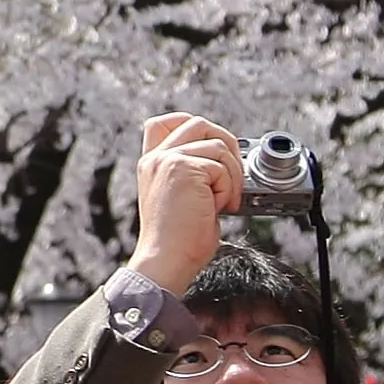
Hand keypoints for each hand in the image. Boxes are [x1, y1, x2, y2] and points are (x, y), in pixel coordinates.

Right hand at [125, 113, 240, 294]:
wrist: (166, 260)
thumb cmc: (177, 241)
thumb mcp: (180, 198)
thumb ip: (192, 174)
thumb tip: (225, 162)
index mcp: (152, 163)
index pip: (165, 122)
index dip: (195, 128)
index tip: (213, 149)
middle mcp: (156, 157)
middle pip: (199, 124)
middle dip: (226, 145)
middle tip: (231, 176)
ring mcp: (168, 160)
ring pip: (218, 145)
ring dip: (231, 175)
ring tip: (222, 201)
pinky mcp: (184, 168)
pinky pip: (222, 168)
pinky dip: (228, 189)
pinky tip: (218, 208)